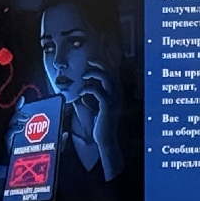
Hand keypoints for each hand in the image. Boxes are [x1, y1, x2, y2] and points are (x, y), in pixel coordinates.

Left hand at [76, 62, 123, 180]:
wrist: (106, 139)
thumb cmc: (101, 124)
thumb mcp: (98, 109)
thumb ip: (94, 100)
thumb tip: (84, 95)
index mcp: (117, 92)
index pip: (112, 72)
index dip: (103, 64)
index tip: (91, 61)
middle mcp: (118, 93)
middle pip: (110, 71)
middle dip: (99, 63)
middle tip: (88, 61)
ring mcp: (114, 99)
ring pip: (105, 77)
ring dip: (94, 73)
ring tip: (84, 76)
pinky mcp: (107, 106)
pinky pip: (97, 91)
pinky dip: (87, 89)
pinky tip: (81, 94)